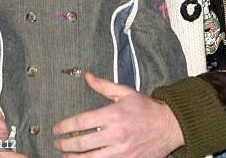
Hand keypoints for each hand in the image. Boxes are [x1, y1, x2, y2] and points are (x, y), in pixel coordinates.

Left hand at [53, 72, 183, 156]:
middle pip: (81, 142)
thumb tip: (87, 76)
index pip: (81, 122)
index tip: (56, 128)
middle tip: (57, 143)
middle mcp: (115, 134)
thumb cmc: (146, 108)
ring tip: (65, 156)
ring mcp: (120, 152)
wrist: (169, 126)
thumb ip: (104, 86)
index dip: (65, 126)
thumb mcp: (125, 92)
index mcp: (113, 115)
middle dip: (64, 144)